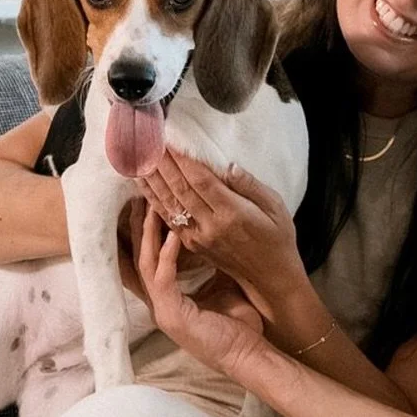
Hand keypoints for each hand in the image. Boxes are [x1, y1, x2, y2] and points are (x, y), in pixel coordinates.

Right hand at [130, 200, 266, 380]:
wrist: (249, 356)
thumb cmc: (239, 325)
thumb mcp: (222, 286)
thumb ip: (211, 263)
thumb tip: (213, 236)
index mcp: (167, 297)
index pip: (145, 260)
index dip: (142, 232)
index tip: (145, 203)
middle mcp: (159, 303)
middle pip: (136, 257)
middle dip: (137, 226)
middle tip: (138, 196)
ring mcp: (163, 310)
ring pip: (144, 264)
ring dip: (148, 234)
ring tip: (150, 206)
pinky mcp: (172, 316)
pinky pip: (163, 279)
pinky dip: (166, 255)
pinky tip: (172, 235)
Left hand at [141, 152, 304, 321]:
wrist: (270, 277)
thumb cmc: (277, 237)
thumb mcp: (276, 207)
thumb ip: (250, 185)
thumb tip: (228, 166)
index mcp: (233, 214)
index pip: (201, 181)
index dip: (183, 160)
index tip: (171, 140)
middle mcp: (212, 226)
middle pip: (180, 189)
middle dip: (162, 164)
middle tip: (148, 140)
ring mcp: (199, 237)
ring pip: (169, 203)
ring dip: (152, 179)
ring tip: (138, 156)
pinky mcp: (192, 244)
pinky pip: (168, 218)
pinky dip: (153, 199)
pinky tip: (143, 183)